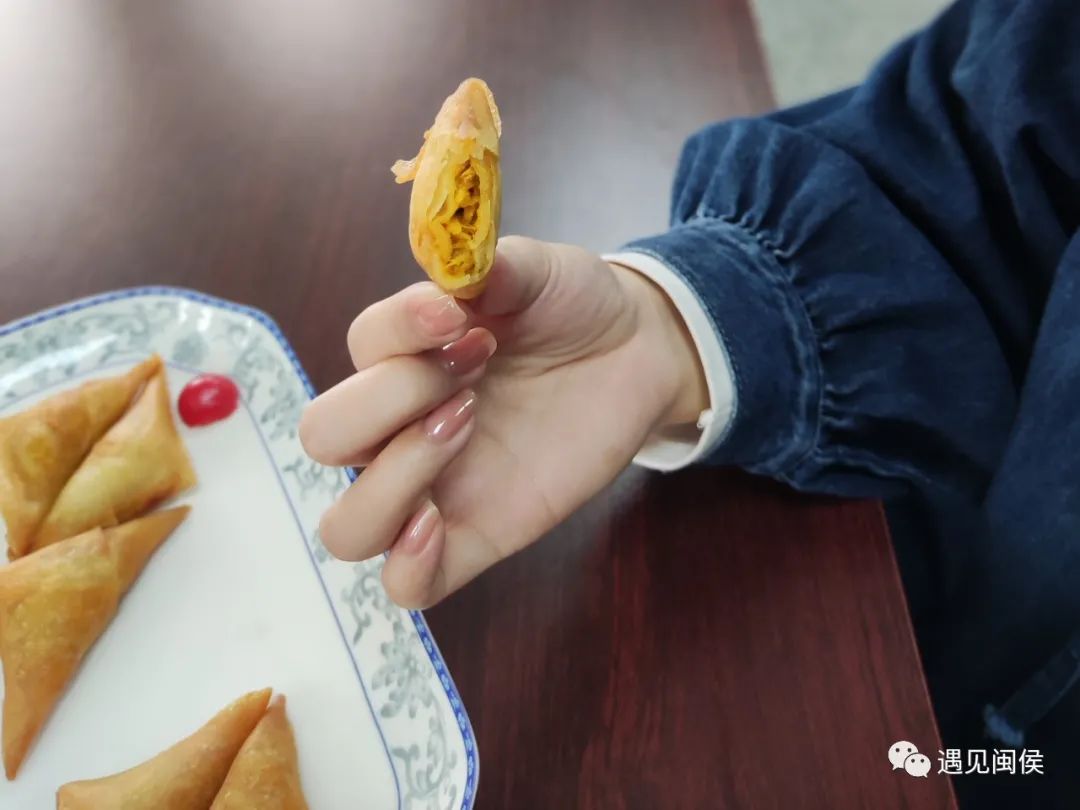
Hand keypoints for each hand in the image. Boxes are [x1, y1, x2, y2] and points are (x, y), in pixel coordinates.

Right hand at [299, 236, 706, 607]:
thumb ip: (493, 267)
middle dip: (392, 398)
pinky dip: (407, 566)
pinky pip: (408, 586)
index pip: (359, 347)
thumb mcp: (541, 270)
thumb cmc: (573, 308)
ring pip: (347, 526)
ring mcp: (433, 487)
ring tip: (464, 429)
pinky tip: (438, 524)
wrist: (635, 354)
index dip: (401, 329)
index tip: (459, 313)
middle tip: (473, 375)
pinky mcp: (475, 536)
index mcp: (404, 355)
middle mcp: (401, 424)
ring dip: (393, 478)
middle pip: (324, 437)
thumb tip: (449, 274)